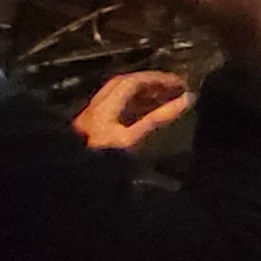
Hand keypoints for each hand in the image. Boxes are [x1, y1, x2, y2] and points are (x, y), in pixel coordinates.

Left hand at [73, 70, 195, 152]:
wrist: (74, 181)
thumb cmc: (102, 159)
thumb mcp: (133, 140)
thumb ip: (158, 119)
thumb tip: (186, 100)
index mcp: (104, 107)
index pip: (133, 82)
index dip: (158, 80)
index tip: (180, 85)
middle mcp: (96, 108)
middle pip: (125, 85)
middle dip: (152, 83)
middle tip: (175, 87)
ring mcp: (93, 118)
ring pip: (120, 96)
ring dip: (145, 94)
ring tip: (168, 98)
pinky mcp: (93, 130)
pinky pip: (117, 109)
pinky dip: (137, 106)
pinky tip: (150, 113)